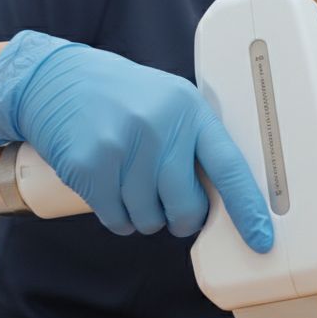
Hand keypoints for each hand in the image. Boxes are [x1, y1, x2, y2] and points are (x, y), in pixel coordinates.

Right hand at [0, 30, 272, 251]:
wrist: (54, 79)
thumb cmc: (119, 96)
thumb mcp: (167, 101)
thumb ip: (194, 140)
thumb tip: (223, 198)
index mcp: (188, 110)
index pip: (228, 166)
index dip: (247, 207)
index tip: (262, 238)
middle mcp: (158, 126)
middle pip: (186, 206)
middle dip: (181, 219)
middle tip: (171, 209)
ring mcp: (122, 145)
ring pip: (149, 219)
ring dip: (143, 217)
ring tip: (131, 185)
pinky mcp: (89, 165)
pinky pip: (116, 218)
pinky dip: (117, 217)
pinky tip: (110, 191)